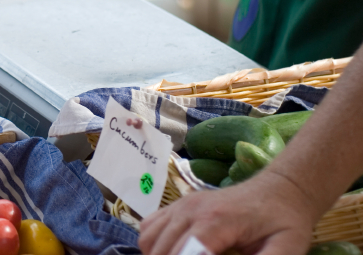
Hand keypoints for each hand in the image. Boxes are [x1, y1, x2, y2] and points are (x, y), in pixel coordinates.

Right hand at [138, 171, 318, 254]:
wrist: (280, 189)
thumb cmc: (284, 221)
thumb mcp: (287, 249)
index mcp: (216, 221)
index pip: (184, 254)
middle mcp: (191, 210)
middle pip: (162, 250)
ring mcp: (182, 205)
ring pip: (149, 240)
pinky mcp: (179, 205)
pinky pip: (149, 227)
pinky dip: (154, 246)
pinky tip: (172, 254)